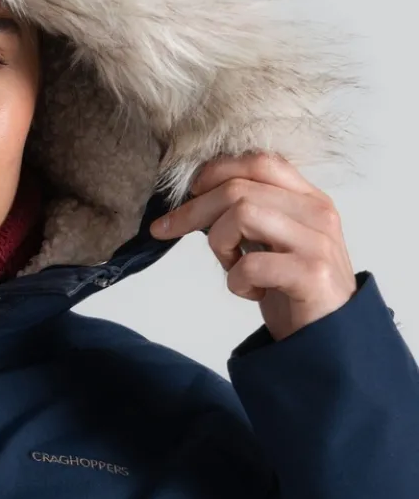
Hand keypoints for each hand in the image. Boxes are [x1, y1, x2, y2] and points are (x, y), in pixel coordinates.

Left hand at [149, 152, 357, 341]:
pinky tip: (252, 292)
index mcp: (308, 198)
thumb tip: (196, 197)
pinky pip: (250, 264)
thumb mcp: (272, 241)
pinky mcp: (311, 274)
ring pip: (241, 215)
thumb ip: (249, 214)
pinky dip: (236, 281)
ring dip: (219, 244)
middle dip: (193, 210)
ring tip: (233, 268)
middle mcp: (317, 212)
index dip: (215, 172)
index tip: (188, 192)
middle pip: (238, 188)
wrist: (330, 336)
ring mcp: (317, 242)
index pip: (258, 162)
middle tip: (169, 229)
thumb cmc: (292, 288)